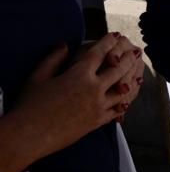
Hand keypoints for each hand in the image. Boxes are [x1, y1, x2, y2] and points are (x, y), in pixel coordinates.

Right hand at [17, 35, 141, 144]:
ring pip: (123, 90)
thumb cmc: (29, 105)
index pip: (99, 53)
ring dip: (132, 79)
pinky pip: (117, 110)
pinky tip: (127, 100)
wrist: (30, 135)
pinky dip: (124, 103)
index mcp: (79, 75)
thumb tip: (64, 45)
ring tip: (138, 73)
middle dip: (129, 58)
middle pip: (118, 69)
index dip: (108, 42)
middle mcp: (94, 89)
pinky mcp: (98, 121)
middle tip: (136, 51)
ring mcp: (99, 106)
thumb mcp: (37, 77)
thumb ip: (53, 59)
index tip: (116, 35)